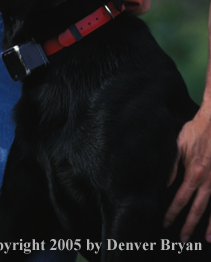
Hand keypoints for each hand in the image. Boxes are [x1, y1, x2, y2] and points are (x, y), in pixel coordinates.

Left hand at [164, 107, 210, 242]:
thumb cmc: (197, 131)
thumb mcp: (179, 146)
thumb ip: (172, 166)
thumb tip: (164, 182)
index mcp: (194, 173)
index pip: (180, 198)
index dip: (172, 212)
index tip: (166, 222)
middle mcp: (208, 180)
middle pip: (198, 208)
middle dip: (189, 224)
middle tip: (183, 239)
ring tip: (208, 239)